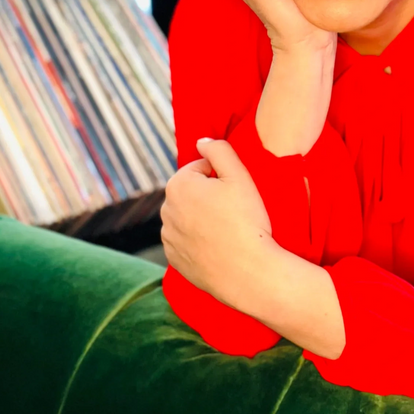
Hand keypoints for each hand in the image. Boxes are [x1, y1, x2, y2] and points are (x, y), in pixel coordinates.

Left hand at [160, 138, 273, 308]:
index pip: (201, 168)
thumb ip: (219, 150)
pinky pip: (187, 241)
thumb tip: (201, 141)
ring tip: (229, 230)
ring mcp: (168, 238)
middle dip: (210, 196)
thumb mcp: (239, 175)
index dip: (223, 177)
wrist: (247, 272)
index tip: (236, 193)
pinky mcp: (174, 260)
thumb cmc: (246, 221)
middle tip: (235, 211)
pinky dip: (200, 240)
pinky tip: (219, 246)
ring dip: (204, 218)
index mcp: (178, 184)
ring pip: (189, 217)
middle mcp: (166, 210)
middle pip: (193, 192)